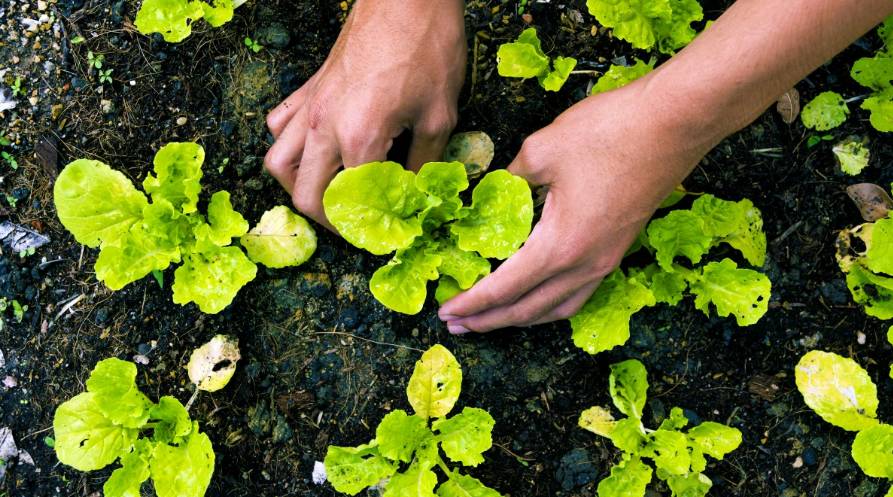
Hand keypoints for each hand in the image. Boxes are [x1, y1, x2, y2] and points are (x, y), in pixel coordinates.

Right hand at [264, 0, 466, 227]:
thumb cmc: (428, 49)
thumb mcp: (440, 116)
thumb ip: (424, 165)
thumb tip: (416, 197)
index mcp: (359, 138)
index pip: (351, 204)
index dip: (369, 229)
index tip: (385, 237)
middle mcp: (324, 126)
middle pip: (304, 195)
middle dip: (329, 221)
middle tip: (356, 226)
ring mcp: (310, 106)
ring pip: (278, 163)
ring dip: (298, 188)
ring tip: (328, 195)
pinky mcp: (308, 88)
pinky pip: (280, 126)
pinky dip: (289, 147)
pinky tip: (315, 151)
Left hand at [438, 78, 717, 332]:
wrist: (676, 122)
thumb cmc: (609, 132)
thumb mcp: (542, 150)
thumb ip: (508, 179)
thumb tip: (490, 192)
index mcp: (560, 246)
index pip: (504, 288)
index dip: (472, 303)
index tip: (446, 312)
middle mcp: (584, 265)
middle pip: (528, 309)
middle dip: (489, 320)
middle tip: (456, 324)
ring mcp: (606, 261)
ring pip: (557, 308)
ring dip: (521, 318)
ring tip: (492, 319)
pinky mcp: (619, 249)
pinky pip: (578, 294)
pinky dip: (550, 305)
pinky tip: (538, 296)